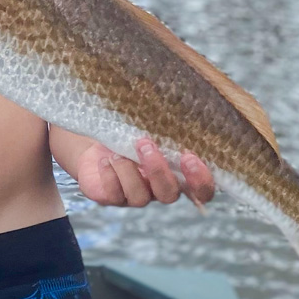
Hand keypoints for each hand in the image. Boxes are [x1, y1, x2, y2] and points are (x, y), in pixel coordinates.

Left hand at [75, 138, 214, 208]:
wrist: (97, 142)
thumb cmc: (132, 132)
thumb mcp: (152, 127)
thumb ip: (170, 126)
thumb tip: (183, 100)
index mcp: (178, 174)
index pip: (202, 190)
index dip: (200, 181)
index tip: (189, 157)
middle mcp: (159, 189)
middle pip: (170, 195)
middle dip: (159, 171)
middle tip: (147, 146)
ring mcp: (136, 196)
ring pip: (140, 197)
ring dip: (129, 171)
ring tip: (118, 153)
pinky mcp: (112, 197)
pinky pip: (114, 195)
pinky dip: (110, 176)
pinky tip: (106, 160)